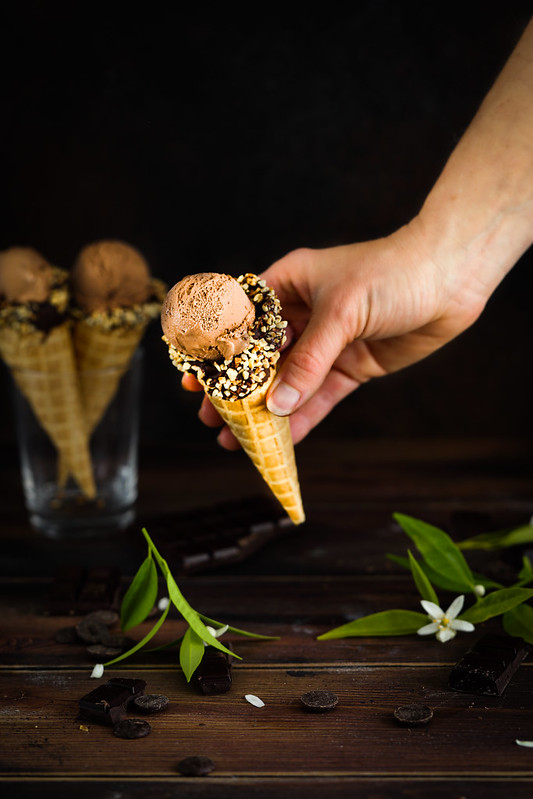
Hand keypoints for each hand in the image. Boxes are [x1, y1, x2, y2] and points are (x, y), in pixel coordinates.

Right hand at [183, 219, 486, 445]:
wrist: (452, 278)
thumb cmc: (393, 272)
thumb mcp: (343, 311)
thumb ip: (309, 361)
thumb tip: (277, 405)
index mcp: (289, 283)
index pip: (242, 320)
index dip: (216, 351)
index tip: (196, 378)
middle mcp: (303, 314)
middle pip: (260, 358)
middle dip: (236, 390)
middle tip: (213, 418)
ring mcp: (327, 343)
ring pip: (288, 382)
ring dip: (266, 412)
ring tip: (240, 440)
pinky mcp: (351, 366)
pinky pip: (320, 396)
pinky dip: (303, 418)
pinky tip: (283, 440)